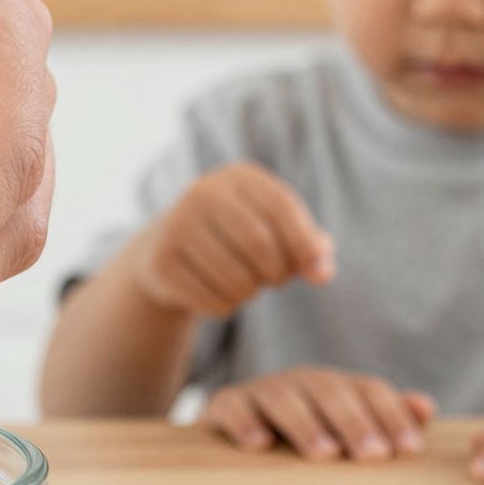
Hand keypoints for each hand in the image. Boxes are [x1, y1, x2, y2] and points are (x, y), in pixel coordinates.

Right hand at [137, 163, 334, 316]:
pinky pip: (211, 300)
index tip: (318, 273)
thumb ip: (309, 248)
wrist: (166, 248)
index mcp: (238, 177)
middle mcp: (203, 192)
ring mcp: (176, 225)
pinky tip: (218, 293)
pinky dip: (225, 307)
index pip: (282, 208)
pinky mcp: (161, 261)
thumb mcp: (276, 231)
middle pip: (258, 244)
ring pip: (236, 278)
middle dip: (277, 274)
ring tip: (245, 286)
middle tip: (275, 280)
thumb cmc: (237, 239)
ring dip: (251, 294)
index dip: (306, 244)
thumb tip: (322, 273)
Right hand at [205, 367, 435, 459]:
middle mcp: (300, 383)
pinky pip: (233, 407)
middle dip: (355, 423)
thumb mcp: (344, 429)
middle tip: (374, 456)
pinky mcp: (224, 405)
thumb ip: (385, 418)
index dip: (391, 416)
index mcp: (335, 387)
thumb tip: (426, 407)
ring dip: (306, 425)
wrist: (234, 432)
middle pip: (331, 392)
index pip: (369, 390)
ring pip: (285, 398)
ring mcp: (261, 392)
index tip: (409, 450)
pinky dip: (245, 422)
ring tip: (325, 455)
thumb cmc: (302, 439)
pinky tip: (259, 445)